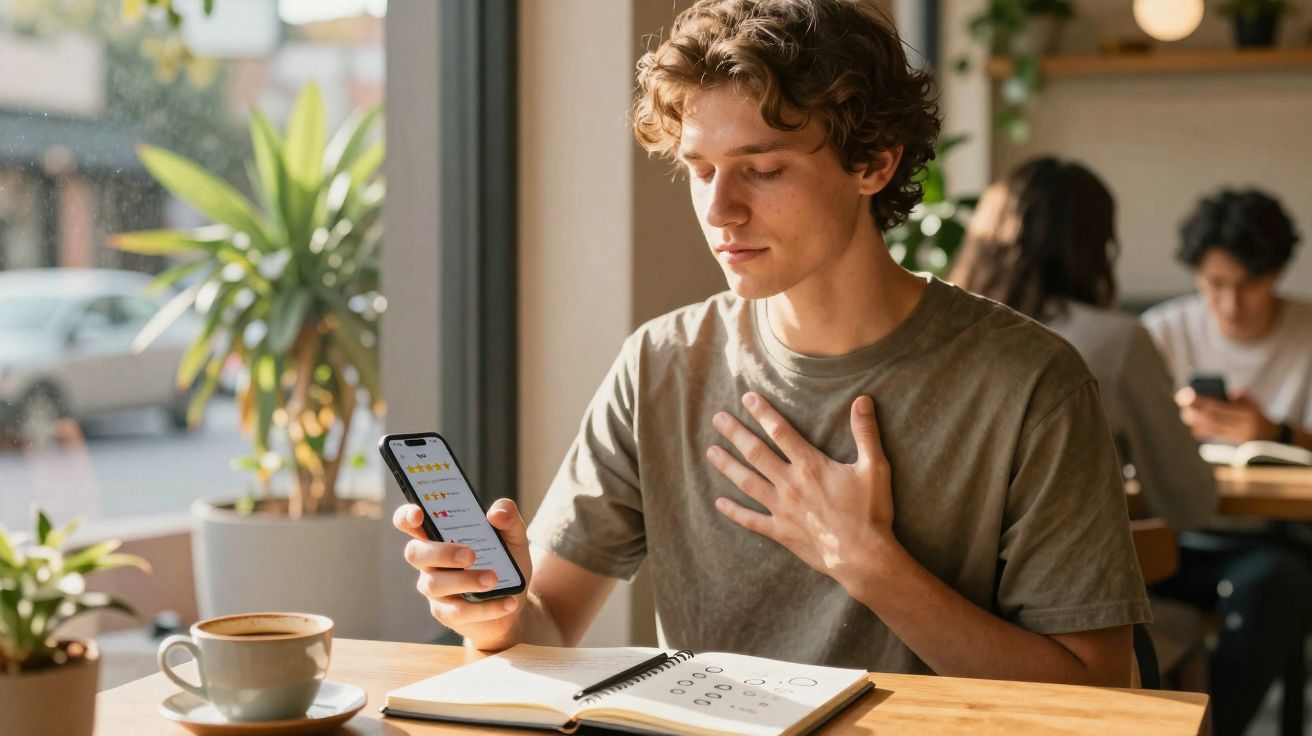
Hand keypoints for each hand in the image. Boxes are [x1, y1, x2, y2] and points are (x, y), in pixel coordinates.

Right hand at [393, 499, 532, 648]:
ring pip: (435, 584)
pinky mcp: (447, 614)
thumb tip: (496, 513)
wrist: (516, 601)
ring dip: (465, 581)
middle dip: (441, 553)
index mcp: (440, 535)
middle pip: (416, 553)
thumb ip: (509, 517)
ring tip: (493, 579)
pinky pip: (458, 611)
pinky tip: (509, 602)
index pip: (410, 522)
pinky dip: (486, 607)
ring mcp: (435, 589)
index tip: (419, 514)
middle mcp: (430, 561)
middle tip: (470, 555)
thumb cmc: (506, 563)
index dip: (407, 516)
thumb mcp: (514, 536)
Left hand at [705, 392, 895, 591]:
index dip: (763, 413)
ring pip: (747, 482)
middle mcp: (790, 484)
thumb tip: (862, 400)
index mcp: (810, 466)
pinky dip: (734, 511)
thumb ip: (866, 433)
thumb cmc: (870, 512)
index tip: (747, 398)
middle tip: (717, 418)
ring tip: (710, 452)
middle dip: (735, 433)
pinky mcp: (780, 531)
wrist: (863, 557)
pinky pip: (751, 520)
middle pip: (756, 453)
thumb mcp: (874, 468)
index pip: (781, 432)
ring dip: (728, 466)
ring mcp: (782, 509)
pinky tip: (718, 503)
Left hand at [1175, 387, 1276, 443]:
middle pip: (1211, 418)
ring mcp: (1238, 437)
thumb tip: (1215, 393)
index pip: (1216, 406)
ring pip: (1210, 428)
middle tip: (1182, 401)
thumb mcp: (1250, 401)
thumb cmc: (1255, 414)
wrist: (1270, 437)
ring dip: (1195, 421)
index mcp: (1246, 413)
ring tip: (1186, 412)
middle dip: (1193, 410)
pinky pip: (1213, 437)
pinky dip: (1201, 430)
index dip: (1199, 400)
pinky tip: (1194, 424)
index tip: (1186, 393)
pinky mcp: (1233, 445)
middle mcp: (1242, 426)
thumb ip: (1235, 395)